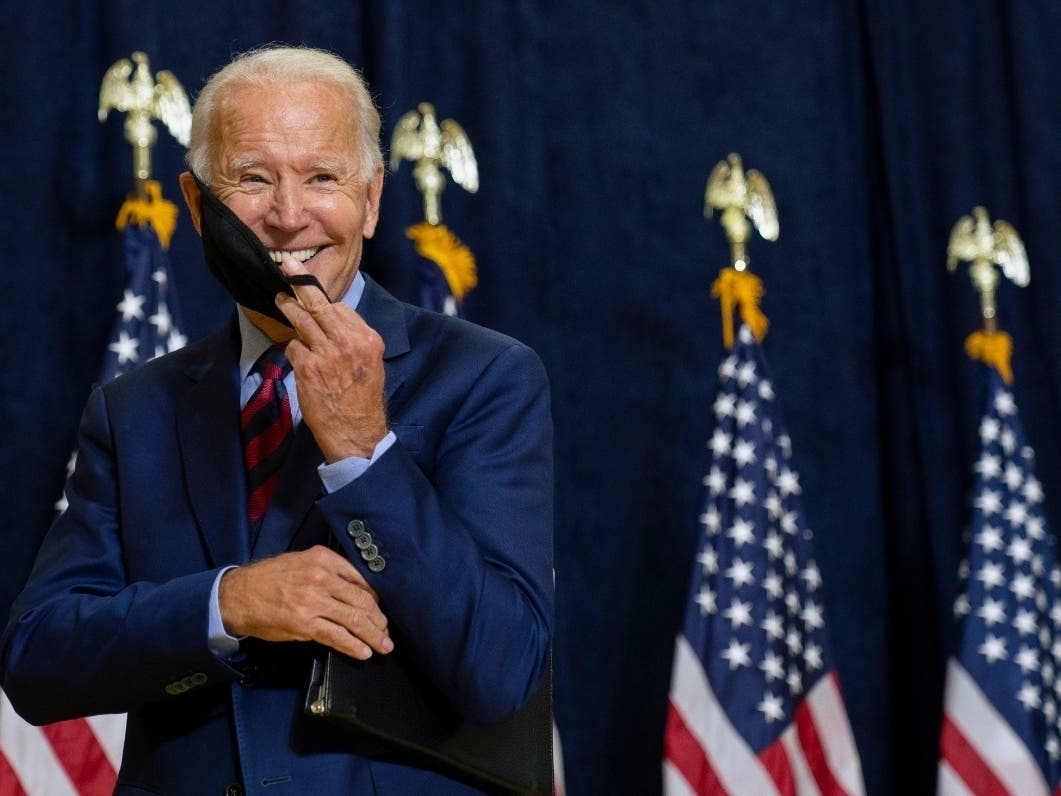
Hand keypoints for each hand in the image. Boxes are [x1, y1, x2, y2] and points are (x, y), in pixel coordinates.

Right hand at [219, 545, 393, 658]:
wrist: (237, 595)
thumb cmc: (269, 579)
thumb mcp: (302, 562)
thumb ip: (329, 571)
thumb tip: (356, 589)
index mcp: (323, 559)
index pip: (361, 579)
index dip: (376, 597)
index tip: (380, 609)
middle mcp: (321, 578)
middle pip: (363, 600)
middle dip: (379, 619)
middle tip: (386, 630)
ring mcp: (313, 602)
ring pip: (354, 620)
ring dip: (373, 635)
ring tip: (383, 645)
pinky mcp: (305, 624)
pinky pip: (337, 636)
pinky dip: (353, 646)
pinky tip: (364, 652)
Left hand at [274, 257, 388, 461]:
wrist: (356, 431)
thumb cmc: (362, 399)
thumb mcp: (370, 363)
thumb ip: (354, 340)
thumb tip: (333, 320)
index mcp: (368, 339)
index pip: (342, 309)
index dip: (325, 302)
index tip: (312, 290)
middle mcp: (349, 342)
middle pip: (321, 305)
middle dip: (302, 284)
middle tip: (288, 267)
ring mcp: (327, 354)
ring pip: (302, 320)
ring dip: (288, 308)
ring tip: (280, 299)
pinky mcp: (308, 368)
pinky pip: (293, 347)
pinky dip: (293, 350)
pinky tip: (299, 359)